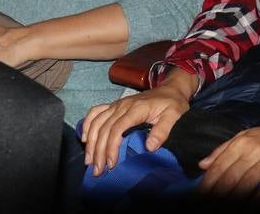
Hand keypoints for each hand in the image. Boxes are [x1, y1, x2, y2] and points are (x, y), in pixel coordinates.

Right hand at [80, 70, 198, 176]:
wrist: (170, 89)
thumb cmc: (172, 104)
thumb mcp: (174, 116)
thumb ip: (163, 130)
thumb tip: (149, 147)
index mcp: (137, 108)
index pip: (118, 128)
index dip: (111, 146)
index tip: (111, 163)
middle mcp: (123, 105)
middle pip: (104, 128)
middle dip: (98, 150)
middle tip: (97, 170)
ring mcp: (116, 104)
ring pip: (97, 122)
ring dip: (90, 142)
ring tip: (89, 161)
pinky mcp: (114, 105)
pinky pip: (95, 112)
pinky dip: (87, 125)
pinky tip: (84, 139)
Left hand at [197, 119, 259, 199]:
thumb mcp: (245, 137)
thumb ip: (223, 150)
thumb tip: (202, 165)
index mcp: (240, 142)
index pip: (219, 165)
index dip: (207, 183)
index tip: (198, 196)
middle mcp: (252, 148)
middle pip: (230, 176)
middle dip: (217, 194)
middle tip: (208, 205)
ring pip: (246, 182)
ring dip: (235, 199)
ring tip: (225, 208)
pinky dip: (259, 198)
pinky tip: (251, 206)